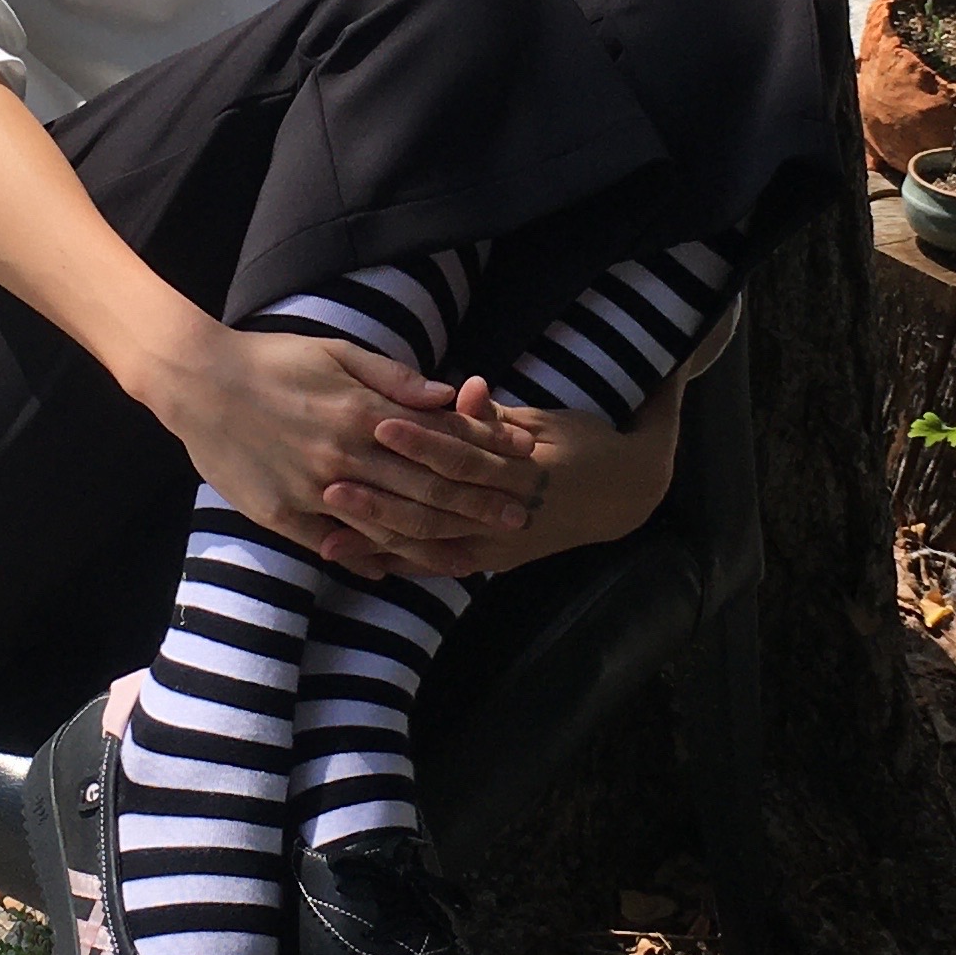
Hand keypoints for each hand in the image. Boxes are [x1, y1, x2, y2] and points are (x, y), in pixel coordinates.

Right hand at [147, 325, 541, 563]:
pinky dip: (367, 559)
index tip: (519, 464)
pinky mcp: (283, 515)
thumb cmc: (270, 359)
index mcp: (362, 413)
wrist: (197, 382)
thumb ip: (393, 378)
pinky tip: (395, 571)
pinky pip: (334, 545)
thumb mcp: (336, 352)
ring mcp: (313, 491)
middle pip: (424, 490)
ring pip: (387, 526)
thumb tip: (447, 394)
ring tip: (471, 558)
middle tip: (517, 520)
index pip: (438, 441)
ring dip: (433, 544)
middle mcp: (345, 456)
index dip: (483, 455)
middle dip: (476, 506)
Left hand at [322, 386, 684, 580]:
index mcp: (524, 468)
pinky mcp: (496, 562)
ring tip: (330, 538)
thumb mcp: (545, 421)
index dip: (422, 440)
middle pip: (439, 505)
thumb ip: (496, 416)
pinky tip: (366, 567)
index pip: (465, 453)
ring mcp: (501, 544)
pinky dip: (407, 567)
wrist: (624, 496)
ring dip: (382, 542)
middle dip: (384, 499)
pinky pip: (444, 566)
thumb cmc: (581, 444)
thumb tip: (466, 387)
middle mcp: (510, 513)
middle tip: (332, 486)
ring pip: (434, 544)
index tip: (378, 423)